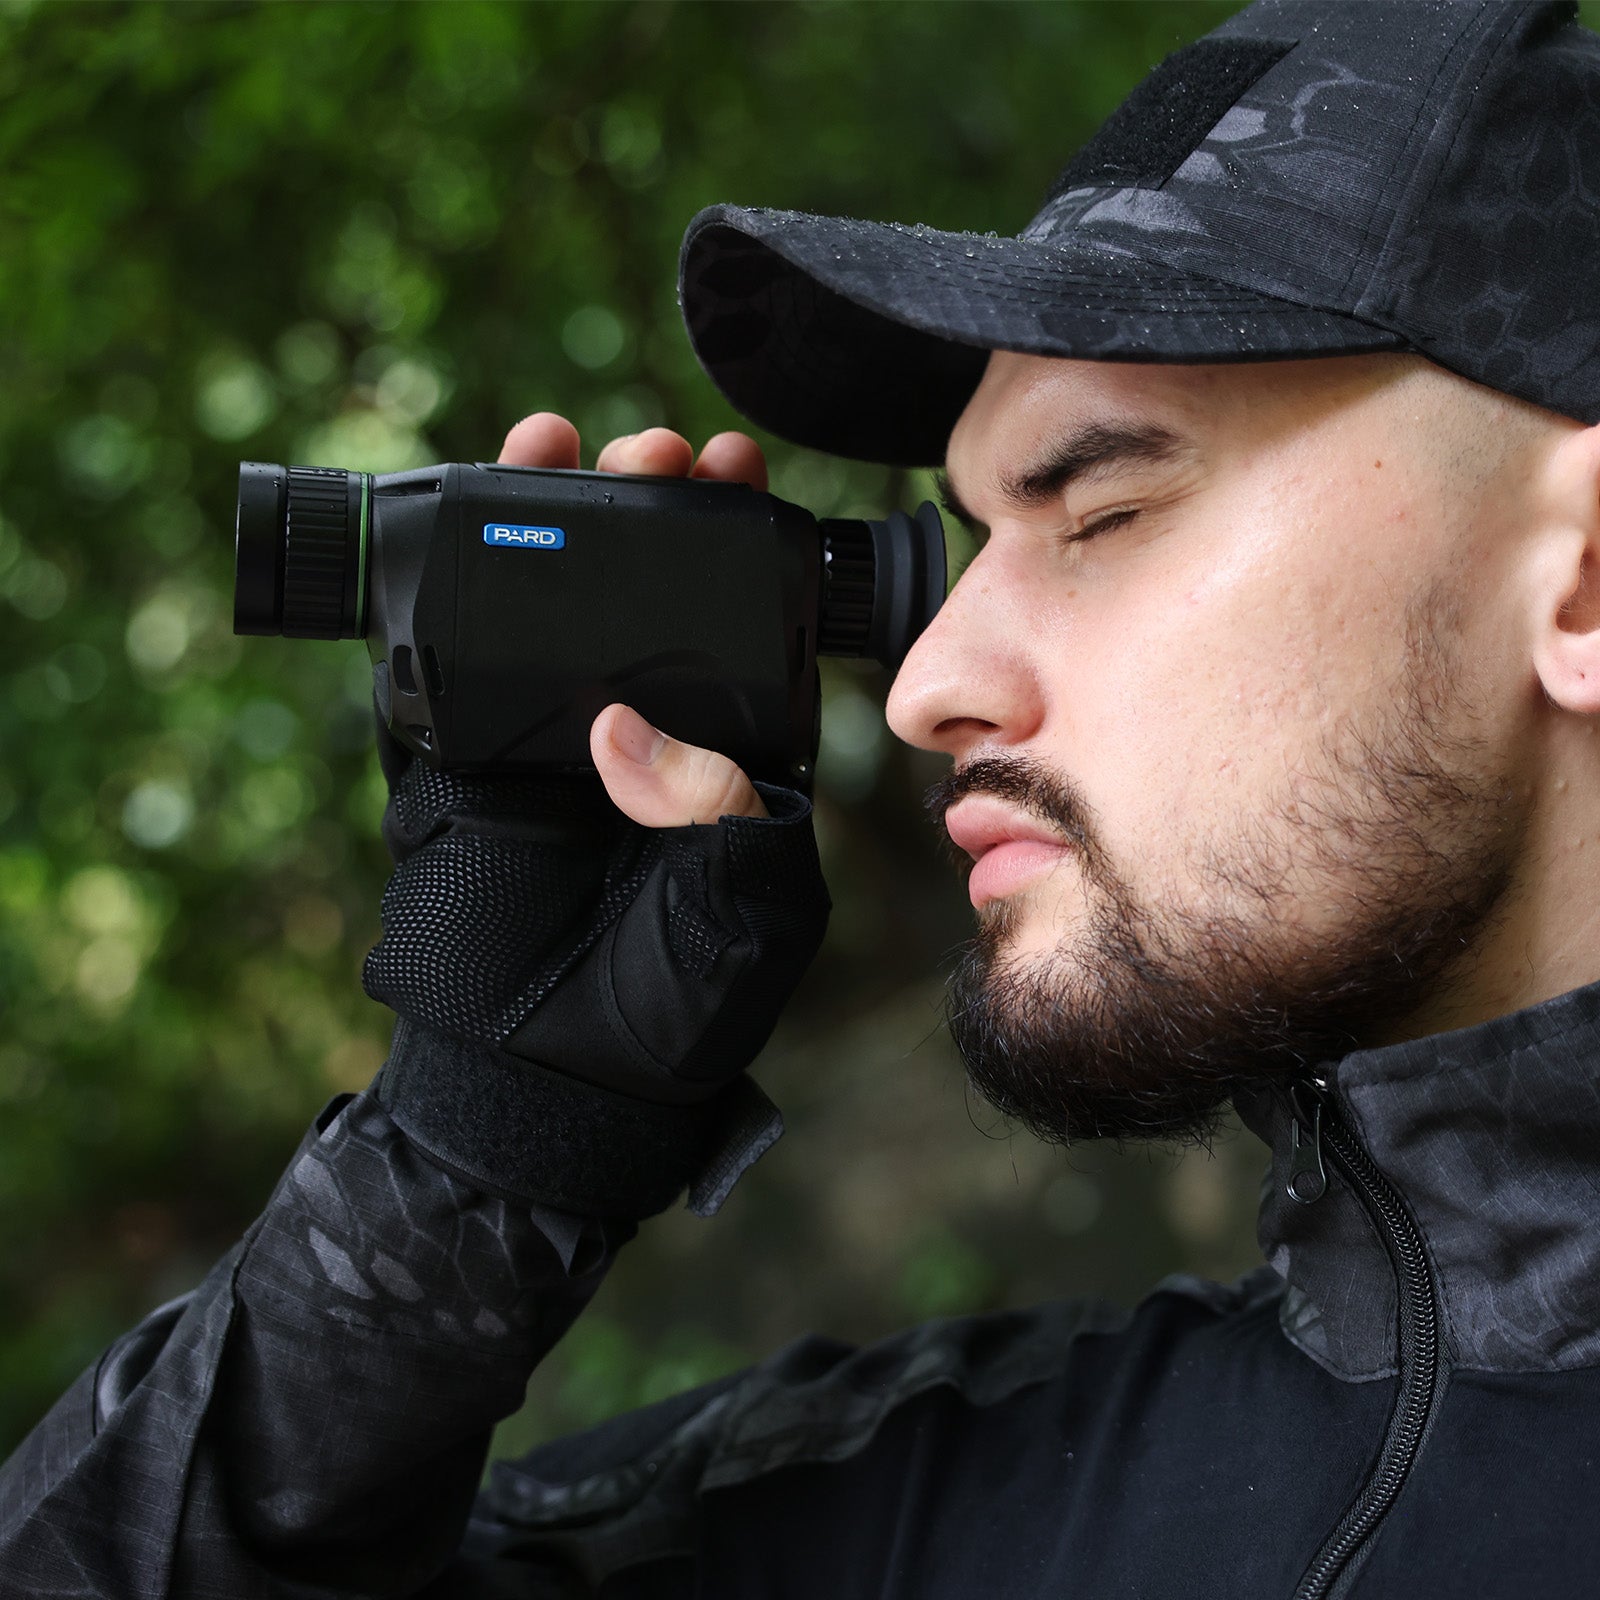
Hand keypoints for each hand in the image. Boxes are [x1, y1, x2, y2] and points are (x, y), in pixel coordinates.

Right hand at [364, 413, 827, 1218]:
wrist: (552, 1083)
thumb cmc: (673, 1004)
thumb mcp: (748, 905)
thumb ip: (723, 812)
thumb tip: (622, 724)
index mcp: (730, 754)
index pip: (741, 627)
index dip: (742, 550)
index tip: (744, 476)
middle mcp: (642, 731)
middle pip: (644, 596)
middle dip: (648, 510)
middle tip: (655, 453)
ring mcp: (547, 738)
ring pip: (547, 610)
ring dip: (551, 522)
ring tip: (562, 445)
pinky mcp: (464, 760)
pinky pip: (449, 666)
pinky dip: (447, 595)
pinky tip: (469, 515)